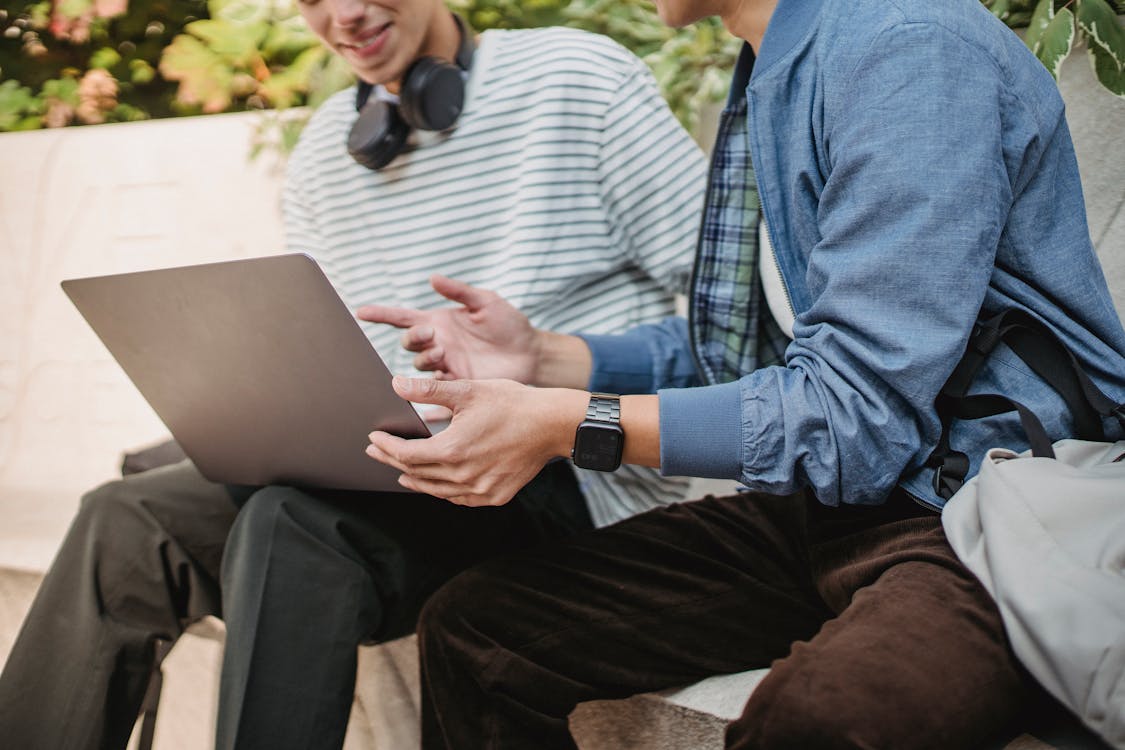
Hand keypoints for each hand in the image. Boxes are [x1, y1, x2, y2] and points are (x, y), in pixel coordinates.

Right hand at [356, 275, 538, 382]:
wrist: (531, 354)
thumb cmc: (509, 325)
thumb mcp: (486, 302)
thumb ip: (459, 291)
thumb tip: (431, 278)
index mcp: (440, 322)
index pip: (403, 318)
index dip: (381, 315)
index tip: (360, 312)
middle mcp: (438, 344)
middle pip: (409, 343)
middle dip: (413, 337)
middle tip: (430, 334)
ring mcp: (446, 365)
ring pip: (419, 364)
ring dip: (424, 358)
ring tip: (443, 352)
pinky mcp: (456, 384)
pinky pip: (434, 388)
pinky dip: (428, 389)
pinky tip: (429, 389)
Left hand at [366, 377, 587, 506]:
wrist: (551, 424)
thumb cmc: (513, 403)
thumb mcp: (468, 390)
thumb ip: (428, 391)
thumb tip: (397, 385)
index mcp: (452, 449)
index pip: (406, 455)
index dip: (386, 447)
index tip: (374, 439)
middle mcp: (463, 476)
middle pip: (416, 474)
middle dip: (393, 462)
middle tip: (378, 452)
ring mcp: (480, 490)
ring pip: (436, 490)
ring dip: (415, 481)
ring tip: (400, 473)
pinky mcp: (495, 495)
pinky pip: (459, 498)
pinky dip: (443, 491)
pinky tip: (437, 484)